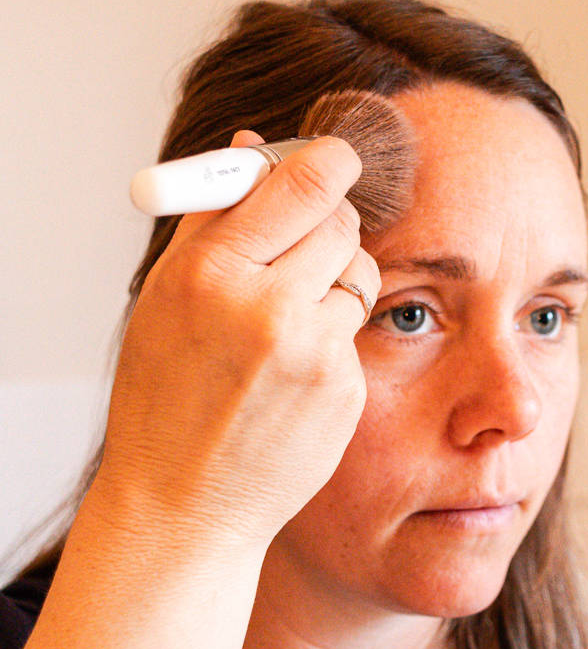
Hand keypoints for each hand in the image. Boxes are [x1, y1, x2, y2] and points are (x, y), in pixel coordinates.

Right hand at [93, 131, 380, 547]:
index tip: (335, 158)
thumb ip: (212, 218)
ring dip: (336, 279)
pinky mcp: (345, 388)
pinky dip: (333, 335)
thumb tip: (251, 146)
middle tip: (303, 243)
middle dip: (328, 223)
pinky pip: (355, 331)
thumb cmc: (165, 394)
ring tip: (289, 316)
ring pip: (360, 274)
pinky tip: (293, 370)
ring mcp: (315, 353)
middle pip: (341, 223)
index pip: (303, 184)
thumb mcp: (165, 297)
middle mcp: (269, 308)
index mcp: (212, 274)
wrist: (184, 502)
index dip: (328, 162)